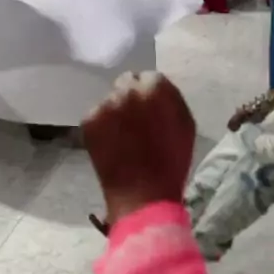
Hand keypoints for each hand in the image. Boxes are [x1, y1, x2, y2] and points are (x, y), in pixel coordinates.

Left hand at [82, 72, 195, 227]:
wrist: (143, 196)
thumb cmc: (171, 163)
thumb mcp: (185, 125)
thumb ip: (170, 99)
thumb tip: (157, 89)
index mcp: (155, 87)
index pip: (149, 77)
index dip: (150, 93)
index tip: (150, 109)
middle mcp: (127, 89)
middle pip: (126, 82)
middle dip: (130, 96)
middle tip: (134, 119)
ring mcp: (105, 104)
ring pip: (110, 99)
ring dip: (116, 111)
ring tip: (122, 135)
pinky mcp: (88, 120)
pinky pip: (96, 116)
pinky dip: (102, 126)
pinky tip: (111, 143)